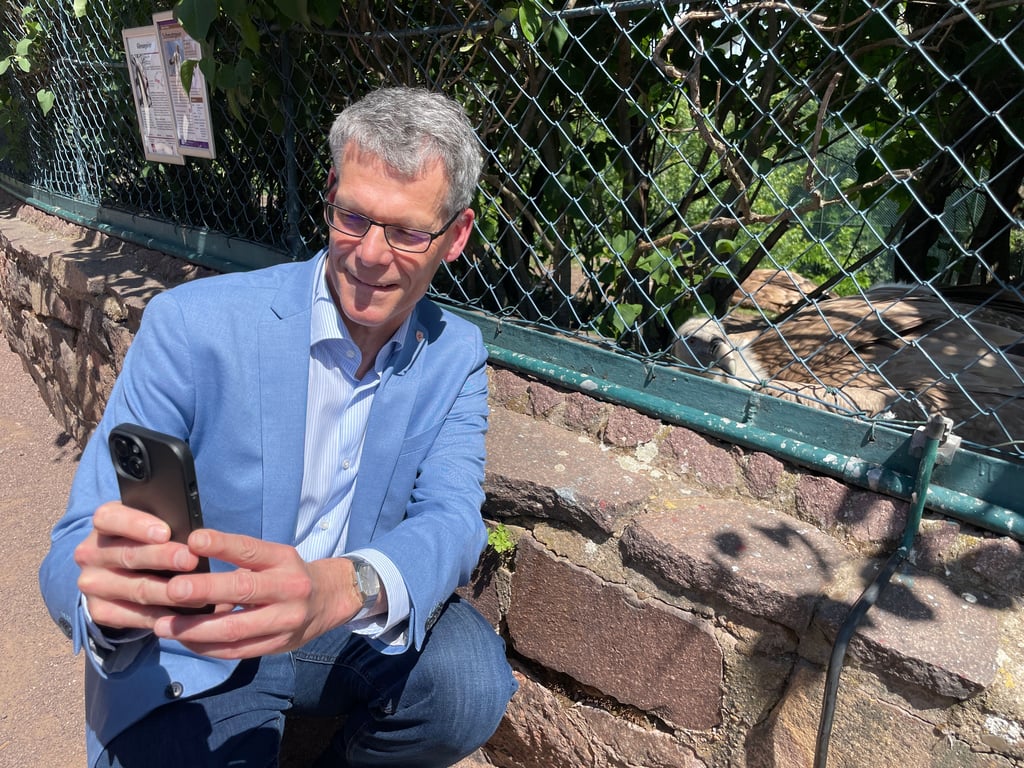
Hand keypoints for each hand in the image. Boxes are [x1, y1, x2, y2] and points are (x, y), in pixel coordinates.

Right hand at [74, 501, 206, 630]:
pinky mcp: (99, 611)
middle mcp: (90, 553)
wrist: (120, 572)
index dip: (137, 525)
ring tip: (198, 593)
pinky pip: (135, 616)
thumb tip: (193, 535)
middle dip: (162, 558)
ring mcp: (92, 584)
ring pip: (136, 589)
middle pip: (128, 555)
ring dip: (169, 592)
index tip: (165, 532)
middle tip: (191, 560)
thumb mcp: (150, 524)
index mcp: (104, 522)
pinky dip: (163, 616)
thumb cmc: (146, 539)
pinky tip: (185, 616)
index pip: (111, 518)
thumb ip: (164, 525)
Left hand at [151, 529, 362, 658]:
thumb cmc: (288, 575)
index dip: (222, 545)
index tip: (194, 540)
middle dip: (204, 590)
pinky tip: (187, 642)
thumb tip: (191, 570)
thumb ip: (239, 564)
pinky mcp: (278, 645)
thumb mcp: (273, 559)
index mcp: (283, 560)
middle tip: (172, 589)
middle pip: (243, 590)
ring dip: (196, 629)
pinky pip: (238, 651)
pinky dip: (209, 647)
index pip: (251, 550)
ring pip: (236, 629)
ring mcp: (285, 620)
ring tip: (165, 626)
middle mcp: (288, 588)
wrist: (330, 600)